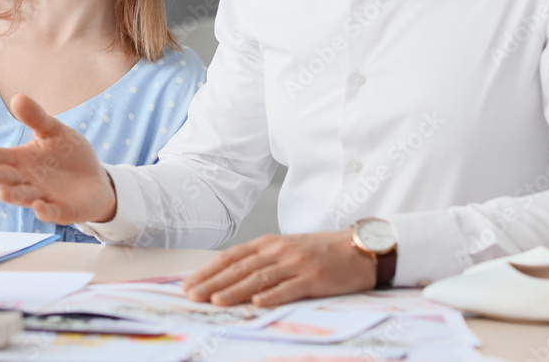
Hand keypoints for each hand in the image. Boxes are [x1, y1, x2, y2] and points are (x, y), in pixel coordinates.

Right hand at [0, 94, 115, 224]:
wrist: (96, 180)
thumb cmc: (69, 155)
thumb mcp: (55, 131)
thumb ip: (37, 118)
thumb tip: (17, 97)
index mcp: (24, 160)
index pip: (3, 157)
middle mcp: (29, 180)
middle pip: (10, 179)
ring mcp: (44, 197)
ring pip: (25, 197)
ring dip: (14, 196)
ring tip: (2, 194)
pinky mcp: (62, 210)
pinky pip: (51, 212)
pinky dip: (44, 211)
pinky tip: (38, 207)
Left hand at [181, 230, 375, 306]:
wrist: (360, 247)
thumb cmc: (320, 252)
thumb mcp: (286, 250)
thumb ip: (261, 262)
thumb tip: (230, 279)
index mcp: (268, 244)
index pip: (231, 257)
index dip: (208, 271)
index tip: (188, 284)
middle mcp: (278, 251)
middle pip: (240, 268)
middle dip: (212, 282)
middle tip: (191, 295)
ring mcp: (296, 263)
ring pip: (259, 278)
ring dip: (235, 289)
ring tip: (215, 301)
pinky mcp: (315, 276)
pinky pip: (291, 287)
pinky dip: (273, 295)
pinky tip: (257, 303)